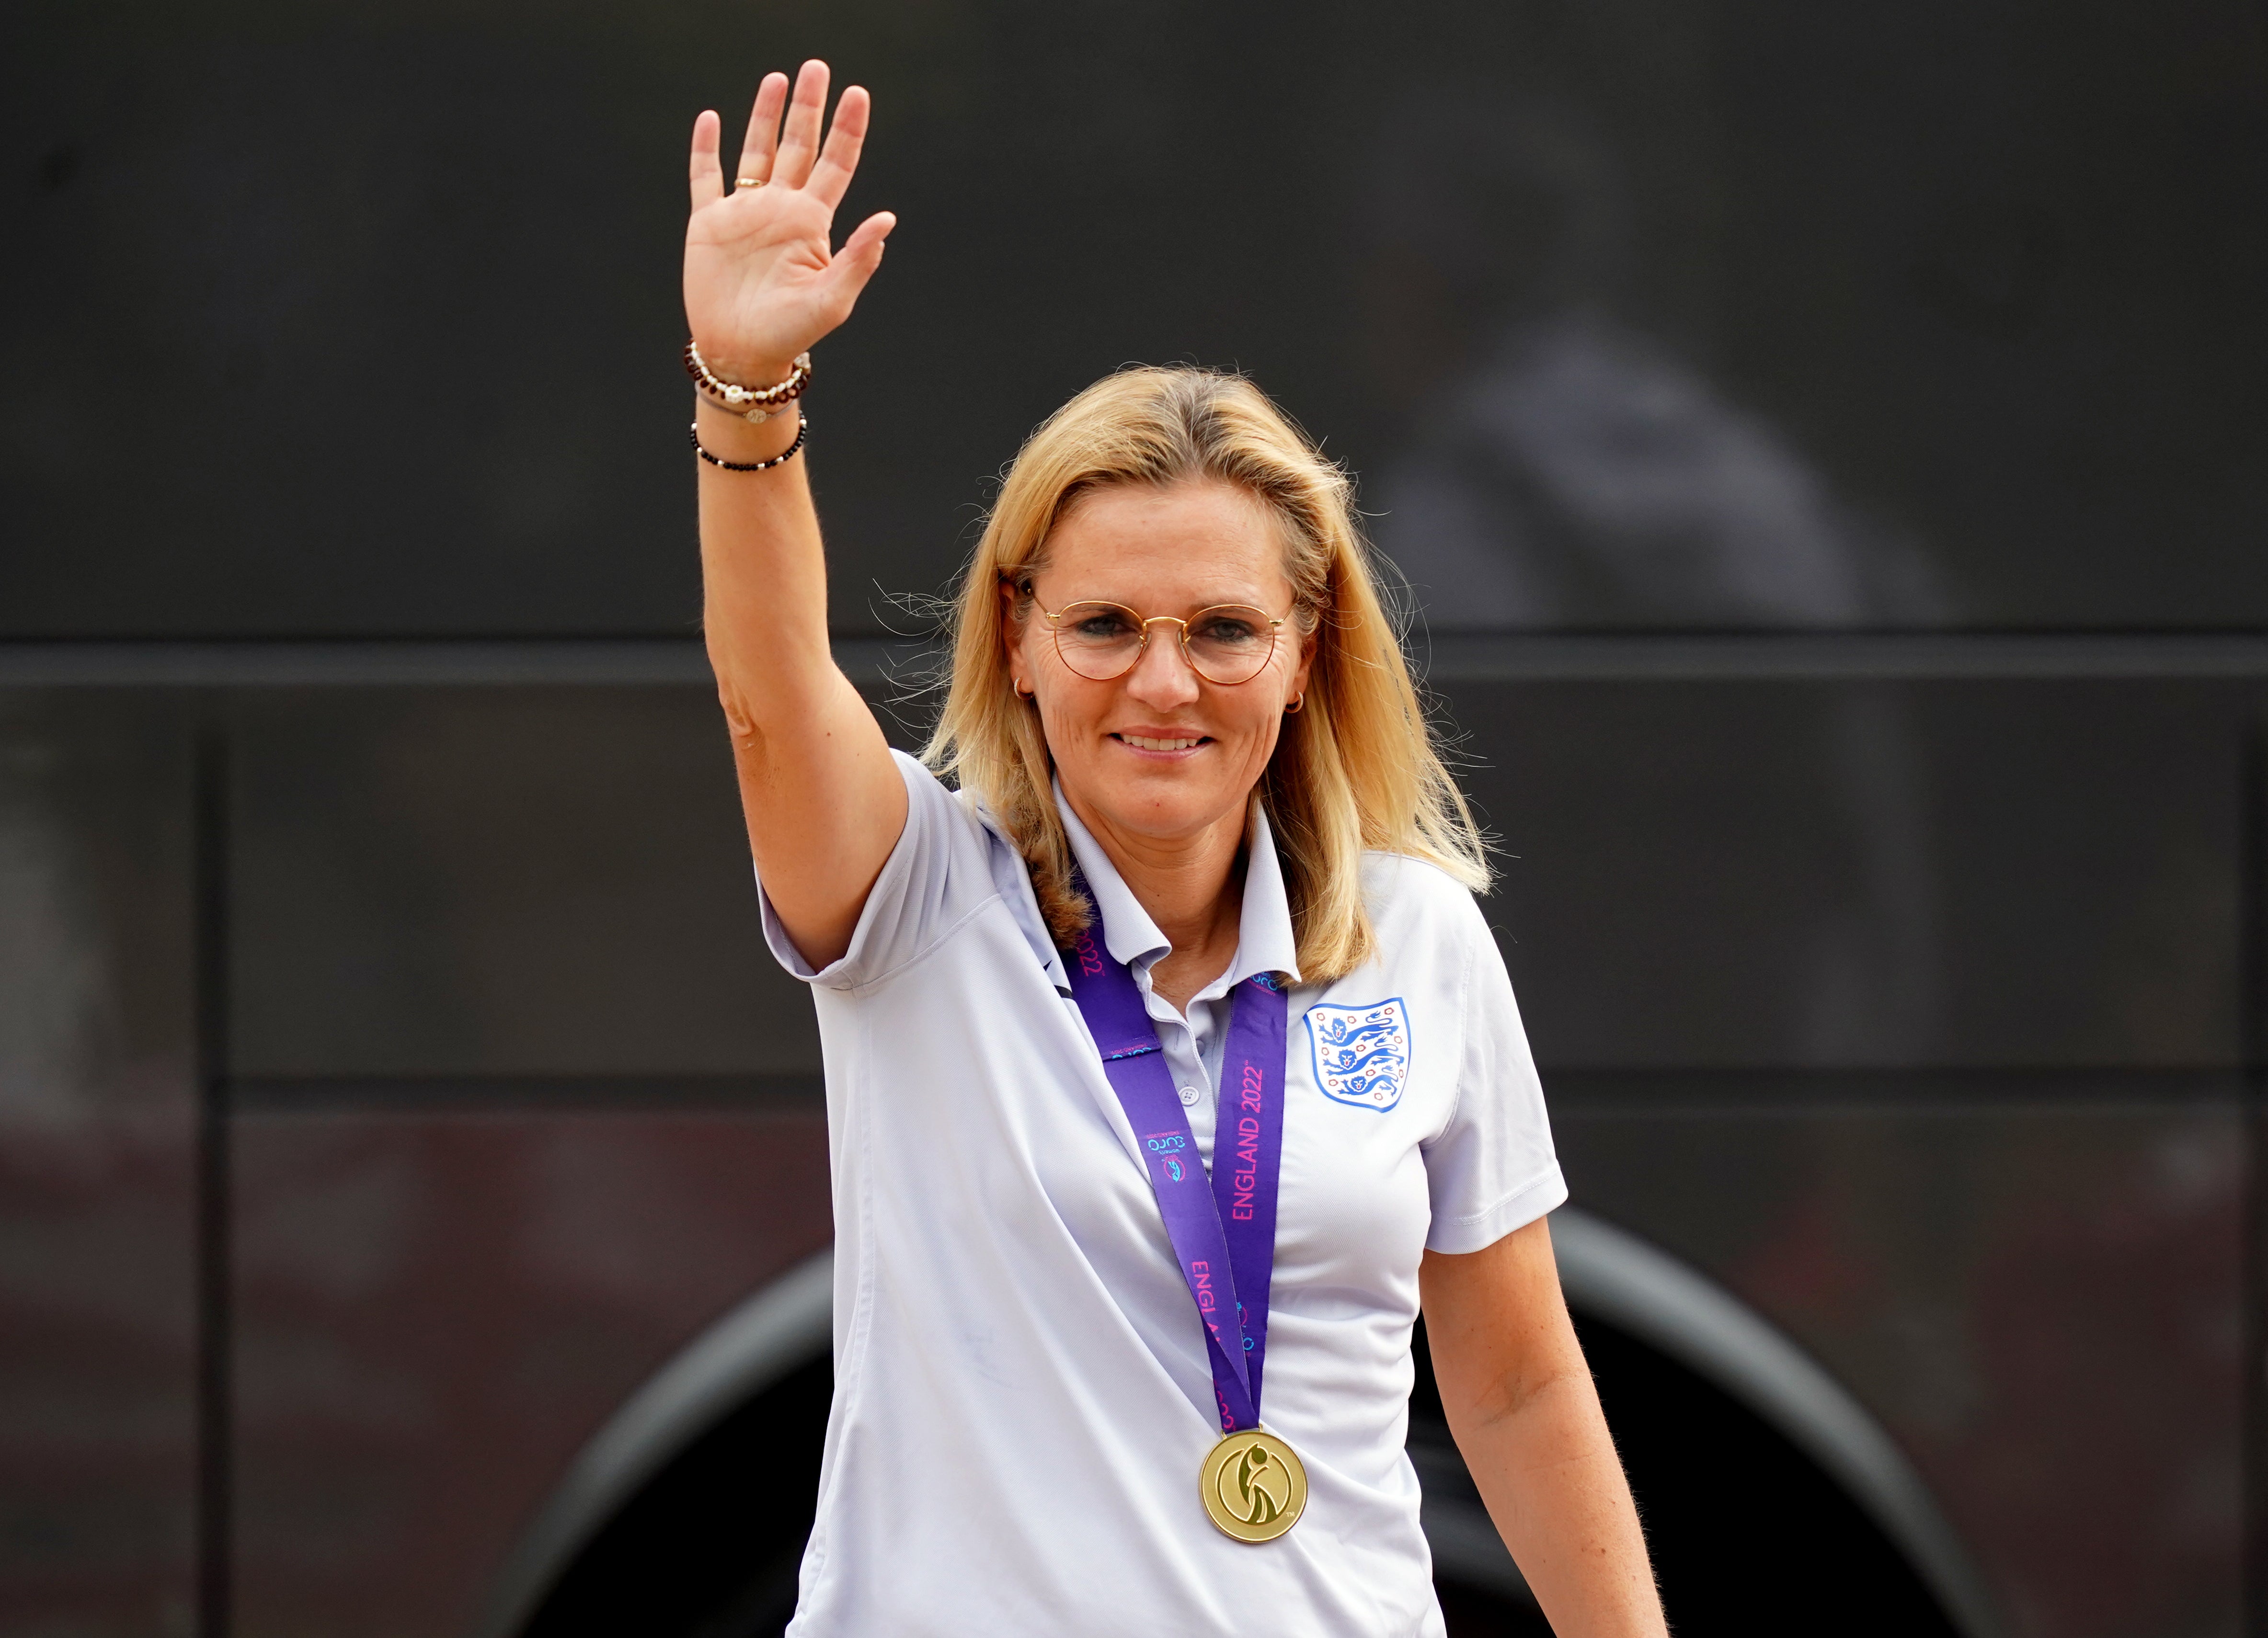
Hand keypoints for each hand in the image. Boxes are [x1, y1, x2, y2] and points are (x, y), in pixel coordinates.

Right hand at [685, 61, 895, 385]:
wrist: (742, 354)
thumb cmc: (791, 334)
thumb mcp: (831, 300)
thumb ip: (857, 259)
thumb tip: (887, 219)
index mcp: (812, 223)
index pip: (836, 164)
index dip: (848, 129)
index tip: (857, 93)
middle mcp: (781, 210)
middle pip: (798, 146)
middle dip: (808, 107)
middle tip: (816, 68)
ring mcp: (745, 213)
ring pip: (755, 150)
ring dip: (764, 115)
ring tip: (776, 78)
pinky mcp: (708, 223)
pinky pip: (706, 176)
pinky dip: (706, 147)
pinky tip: (710, 118)